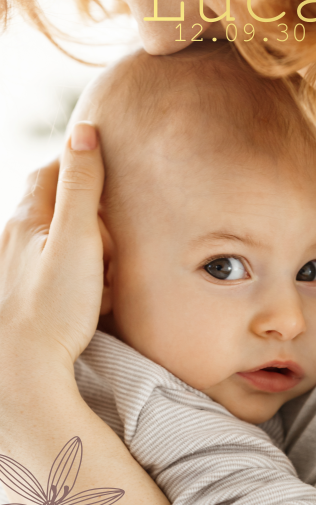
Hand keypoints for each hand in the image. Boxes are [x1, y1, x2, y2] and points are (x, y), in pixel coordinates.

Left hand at [0, 122, 104, 377]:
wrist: (23, 373)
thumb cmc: (53, 309)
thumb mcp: (77, 240)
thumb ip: (82, 187)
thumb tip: (84, 131)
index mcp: (27, 220)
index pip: (52, 171)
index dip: (81, 165)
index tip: (110, 173)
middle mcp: (12, 242)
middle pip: (50, 207)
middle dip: (83, 210)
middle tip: (113, 229)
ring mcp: (14, 274)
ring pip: (49, 245)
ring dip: (78, 248)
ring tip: (107, 269)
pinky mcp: (19, 303)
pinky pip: (47, 277)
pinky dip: (70, 278)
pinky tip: (88, 299)